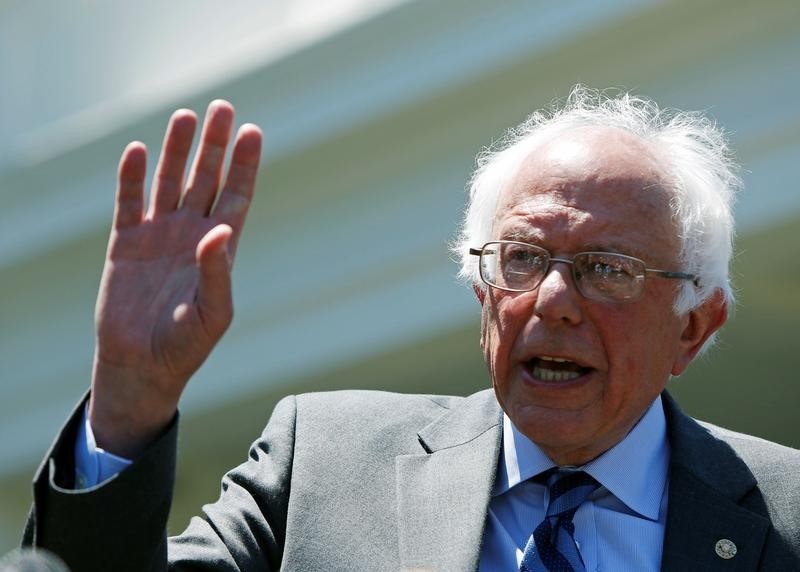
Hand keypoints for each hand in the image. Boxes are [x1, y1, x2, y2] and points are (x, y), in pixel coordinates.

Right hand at [88, 101, 261, 456]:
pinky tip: (135, 150)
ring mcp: (158, 236)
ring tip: (186, 116)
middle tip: (223, 108)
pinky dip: (129, 177)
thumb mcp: (213, 312)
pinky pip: (128, 203)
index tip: (253, 132)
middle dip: (214, 145)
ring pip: (169, 182)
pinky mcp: (125, 244)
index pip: (236, 196)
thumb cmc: (187, 344)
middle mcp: (191, 234)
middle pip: (205, 179)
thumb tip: (221, 230)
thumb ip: (218, 271)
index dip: (244, 165)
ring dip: (176, 150)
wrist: (142, 364)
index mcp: (219, 248)